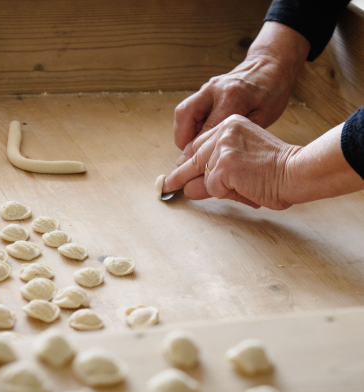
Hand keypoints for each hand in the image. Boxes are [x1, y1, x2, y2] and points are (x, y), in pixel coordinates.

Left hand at [164, 117, 363, 208]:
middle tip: (166, 185)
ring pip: (202, 177)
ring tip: (245, 185)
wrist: (297, 171)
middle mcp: (223, 130)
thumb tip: (188, 188)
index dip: (188, 161)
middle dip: (179, 175)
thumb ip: (217, 170)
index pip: (199, 144)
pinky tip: (246, 186)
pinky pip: (212, 188)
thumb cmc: (276, 169)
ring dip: (217, 189)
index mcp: (230, 125)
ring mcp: (222, 146)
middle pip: (192, 158)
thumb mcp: (243, 162)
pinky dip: (226, 193)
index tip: (177, 170)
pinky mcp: (223, 164)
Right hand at [174, 21, 309, 165]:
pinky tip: (200, 137)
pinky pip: (188, 110)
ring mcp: (206, 87)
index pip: (206, 130)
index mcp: (232, 97)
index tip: (196, 167)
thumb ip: (237, 135)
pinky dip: (189, 126)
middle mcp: (214, 89)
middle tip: (190, 157)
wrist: (270, 64)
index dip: (198, 152)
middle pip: (184, 115)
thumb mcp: (262, 118)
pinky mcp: (204, 89)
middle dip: (183, 140)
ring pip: (182, 113)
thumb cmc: (271, 92)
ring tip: (195, 148)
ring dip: (184, 133)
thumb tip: (215, 158)